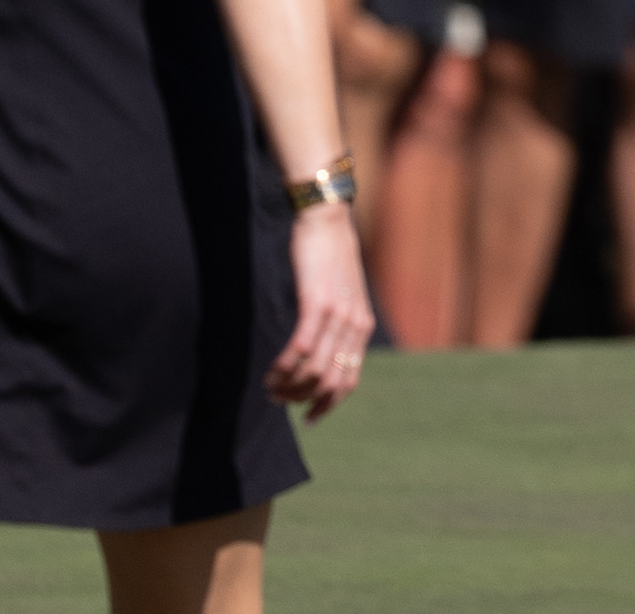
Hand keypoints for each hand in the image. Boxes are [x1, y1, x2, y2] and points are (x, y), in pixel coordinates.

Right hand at [268, 201, 374, 421]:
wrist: (327, 219)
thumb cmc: (331, 256)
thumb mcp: (345, 293)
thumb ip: (340, 322)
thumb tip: (325, 351)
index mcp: (363, 326)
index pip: (349, 381)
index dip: (327, 404)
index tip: (308, 416)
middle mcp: (354, 325)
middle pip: (329, 382)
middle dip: (302, 399)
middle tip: (280, 401)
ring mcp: (337, 314)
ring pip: (314, 370)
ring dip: (289, 386)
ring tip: (271, 388)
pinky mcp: (316, 303)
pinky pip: (301, 348)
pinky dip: (284, 367)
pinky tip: (271, 372)